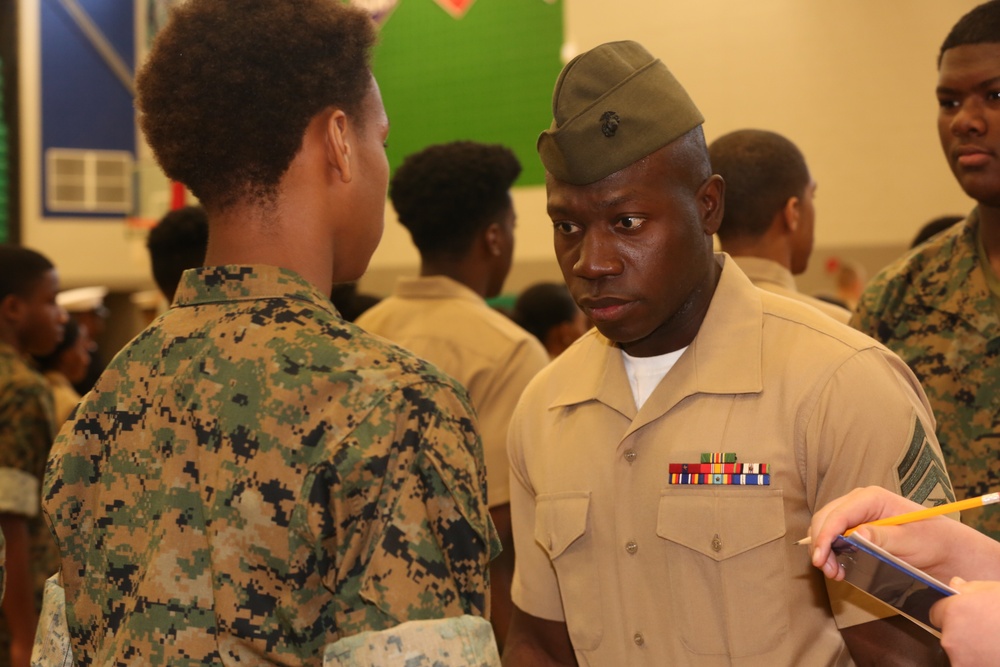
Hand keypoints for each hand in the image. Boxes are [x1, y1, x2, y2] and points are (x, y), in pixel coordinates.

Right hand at [808, 487, 999, 582]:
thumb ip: (882, 537)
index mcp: (871, 498)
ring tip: (834, 572)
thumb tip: (855, 534)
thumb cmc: (932, 541)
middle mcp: (859, 502)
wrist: (944, 550)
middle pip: (825, 519)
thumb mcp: (909, 540)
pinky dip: (832, 553)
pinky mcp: (855, 528)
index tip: (819, 558)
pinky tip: (840, 568)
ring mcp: (856, 514)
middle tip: (827, 570)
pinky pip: (834, 537)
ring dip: (825, 550)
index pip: (838, 514)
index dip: (824, 536)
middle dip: (821, 544)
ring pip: (826, 528)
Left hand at [931, 578, 999, 666]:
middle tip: (987, 631)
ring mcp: (963, 662)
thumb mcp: (995, 590)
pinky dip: (983, 662)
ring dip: (974, 652)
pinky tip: (996, 655)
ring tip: (995, 645)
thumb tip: (955, 585)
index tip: (964, 615)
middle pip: (949, 635)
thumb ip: (970, 588)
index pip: (936, 613)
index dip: (950, 613)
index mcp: (953, 613)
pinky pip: (973, 664)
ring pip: (961, 655)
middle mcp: (952, 639)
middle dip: (965, 633)